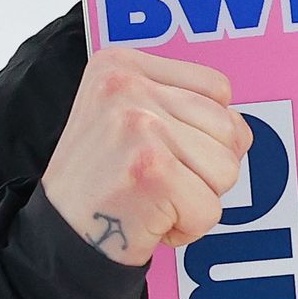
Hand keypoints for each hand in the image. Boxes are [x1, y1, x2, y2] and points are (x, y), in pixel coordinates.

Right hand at [41, 51, 249, 263]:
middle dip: (205, 169)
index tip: (161, 151)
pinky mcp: (152, 171)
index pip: (218, 88)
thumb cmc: (103, 180)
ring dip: (198, 197)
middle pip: (229, 128)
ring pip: (227, 168)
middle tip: (156, 182)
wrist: (57, 234)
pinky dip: (188, 226)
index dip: (207, 132)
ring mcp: (140, 126)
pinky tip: (149, 221)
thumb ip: (181, 106)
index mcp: (121, 64)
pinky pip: (211, 207)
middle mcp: (127, 86)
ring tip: (153, 199)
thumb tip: (240, 129)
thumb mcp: (126, 116)